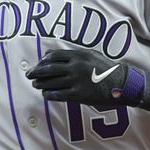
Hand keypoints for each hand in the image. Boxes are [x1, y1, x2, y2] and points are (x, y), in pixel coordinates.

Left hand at [25, 49, 144, 106]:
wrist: (121, 83)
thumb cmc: (105, 68)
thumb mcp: (90, 55)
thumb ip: (70, 54)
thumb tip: (48, 54)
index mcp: (78, 55)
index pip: (53, 56)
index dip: (42, 61)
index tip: (38, 65)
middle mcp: (76, 67)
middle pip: (48, 69)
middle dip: (36, 73)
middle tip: (29, 75)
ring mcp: (76, 81)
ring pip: (51, 83)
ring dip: (40, 84)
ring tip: (36, 85)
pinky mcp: (78, 95)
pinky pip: (58, 95)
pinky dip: (49, 94)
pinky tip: (45, 94)